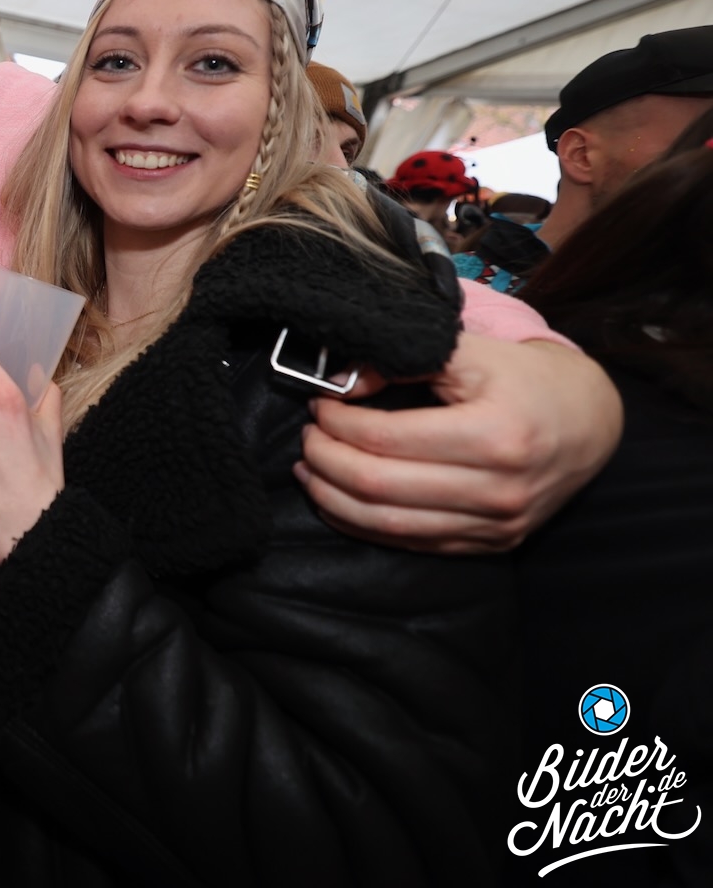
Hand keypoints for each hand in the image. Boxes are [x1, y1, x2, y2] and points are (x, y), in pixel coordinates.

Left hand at [297, 332, 621, 553]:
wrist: (589, 421)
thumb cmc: (526, 380)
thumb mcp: (473, 351)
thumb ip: (406, 357)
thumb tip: (343, 381)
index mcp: (497, 435)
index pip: (387, 439)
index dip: (339, 424)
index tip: (319, 406)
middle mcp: (500, 489)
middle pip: (380, 486)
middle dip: (326, 461)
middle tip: (308, 438)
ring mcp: (497, 524)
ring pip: (389, 525)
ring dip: (334, 499)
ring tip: (309, 470)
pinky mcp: (491, 544)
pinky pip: (411, 544)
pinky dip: (363, 524)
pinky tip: (338, 500)